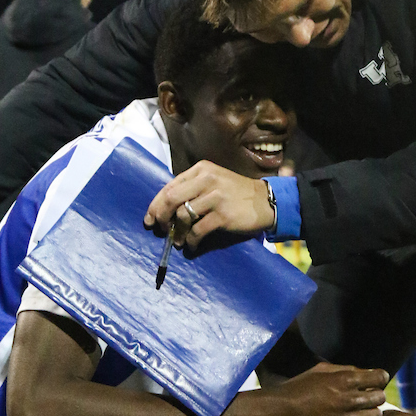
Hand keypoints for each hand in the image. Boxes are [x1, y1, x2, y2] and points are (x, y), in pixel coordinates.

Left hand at [144, 161, 273, 246]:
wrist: (265, 201)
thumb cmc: (236, 193)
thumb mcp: (214, 181)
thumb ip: (192, 188)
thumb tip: (165, 208)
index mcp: (201, 170)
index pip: (170, 186)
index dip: (155, 204)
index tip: (149, 218)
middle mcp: (207, 180)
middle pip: (171, 199)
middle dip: (160, 217)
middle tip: (159, 229)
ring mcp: (215, 197)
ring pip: (182, 215)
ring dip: (176, 232)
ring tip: (177, 240)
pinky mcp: (223, 215)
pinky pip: (197, 230)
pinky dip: (190, 240)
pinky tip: (191, 245)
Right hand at [264, 362, 388, 415]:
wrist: (281, 412)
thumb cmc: (299, 387)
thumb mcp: (321, 370)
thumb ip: (346, 370)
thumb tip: (365, 373)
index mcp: (345, 381)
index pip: (380, 377)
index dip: (379, 378)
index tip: (374, 380)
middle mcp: (349, 400)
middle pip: (380, 397)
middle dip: (375, 394)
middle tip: (366, 395)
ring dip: (369, 411)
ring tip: (358, 410)